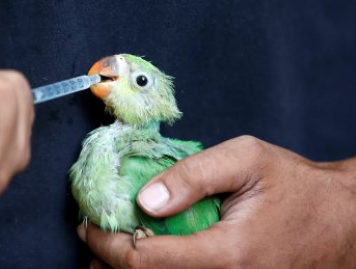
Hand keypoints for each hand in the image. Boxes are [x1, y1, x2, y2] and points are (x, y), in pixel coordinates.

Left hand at [79, 136, 355, 268]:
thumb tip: (145, 198)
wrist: (339, 221)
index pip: (144, 261)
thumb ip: (193, 175)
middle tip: (94, 235)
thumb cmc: (294, 187)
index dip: (106, 244)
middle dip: (109, 263)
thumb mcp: (245, 160)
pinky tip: (149, 252)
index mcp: (227, 254)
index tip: (88, 224)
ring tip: (112, 245)